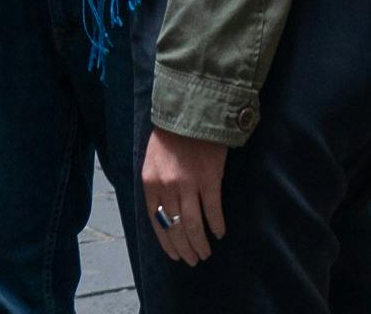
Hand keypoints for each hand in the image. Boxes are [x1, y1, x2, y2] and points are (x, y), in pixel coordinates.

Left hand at [141, 126, 228, 267]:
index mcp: (150, 182)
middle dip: (183, 248)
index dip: (166, 241)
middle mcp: (167, 186)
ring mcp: (189, 184)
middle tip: (192, 260)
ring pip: (193, 224)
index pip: (156, 220)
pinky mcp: (210, 179)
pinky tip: (220, 233)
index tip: (174, 254)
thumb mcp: (152, 159)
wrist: (192, 110)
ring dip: (199, 243)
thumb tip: (164, 212)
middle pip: (175, 227)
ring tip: (205, 253)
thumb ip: (156, 184)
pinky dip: (216, 225)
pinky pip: (213, 210)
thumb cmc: (171, 134)